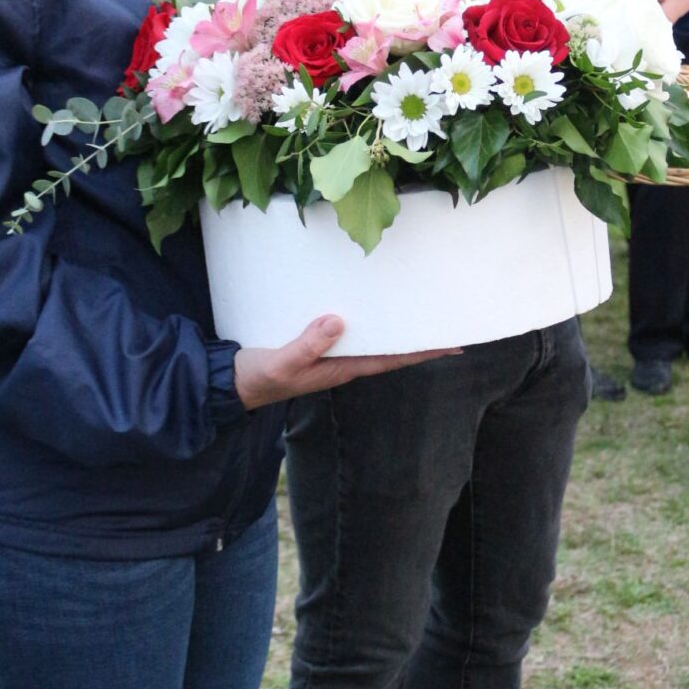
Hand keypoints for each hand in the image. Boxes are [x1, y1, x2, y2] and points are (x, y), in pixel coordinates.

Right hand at [234, 315, 452, 408]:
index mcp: (342, 368)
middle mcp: (344, 361)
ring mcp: (332, 353)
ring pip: (374, 338)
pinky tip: (372, 306)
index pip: (392, 358)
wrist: (234, 382)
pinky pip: (352, 330)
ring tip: (420, 310)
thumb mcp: (281, 362)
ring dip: (396, 327)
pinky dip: (368, 319)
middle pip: (390, 347)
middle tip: (447, 320)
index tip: (453, 345)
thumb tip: (338, 321)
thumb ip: (307, 344)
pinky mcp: (317, 342)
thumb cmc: (259, 376)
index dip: (423, 352)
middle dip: (418, 337)